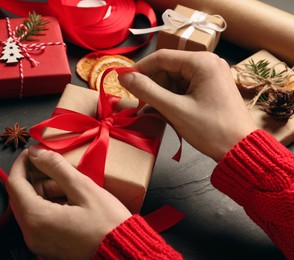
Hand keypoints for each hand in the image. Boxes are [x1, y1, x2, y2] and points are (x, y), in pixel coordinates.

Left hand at [6, 145, 131, 258]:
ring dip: (46, 192)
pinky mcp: (47, 247)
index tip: (34, 151)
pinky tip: (71, 202)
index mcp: (37, 218)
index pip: (14, 183)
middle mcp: (31, 234)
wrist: (123, 252)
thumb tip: (36, 152)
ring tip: (71, 188)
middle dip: (37, 177)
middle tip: (58, 168)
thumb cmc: (107, 223)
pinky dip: (50, 205)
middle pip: (20, 196)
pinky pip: (39, 220)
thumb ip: (55, 167)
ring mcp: (38, 243)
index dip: (21, 163)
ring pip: (31, 207)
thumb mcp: (83, 188)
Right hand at [118, 49, 257, 160]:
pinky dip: (174, 98)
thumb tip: (122, 76)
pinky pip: (185, 87)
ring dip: (163, 94)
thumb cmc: (210, 129)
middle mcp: (208, 62)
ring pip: (175, 79)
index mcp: (201, 62)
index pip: (161, 57)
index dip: (139, 69)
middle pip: (168, 68)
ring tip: (158, 112)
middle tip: (142, 103)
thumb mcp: (174, 109)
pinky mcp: (212, 86)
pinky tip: (169, 112)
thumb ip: (147, 90)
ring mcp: (212, 74)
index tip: (123, 81)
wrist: (241, 149)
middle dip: (153, 85)